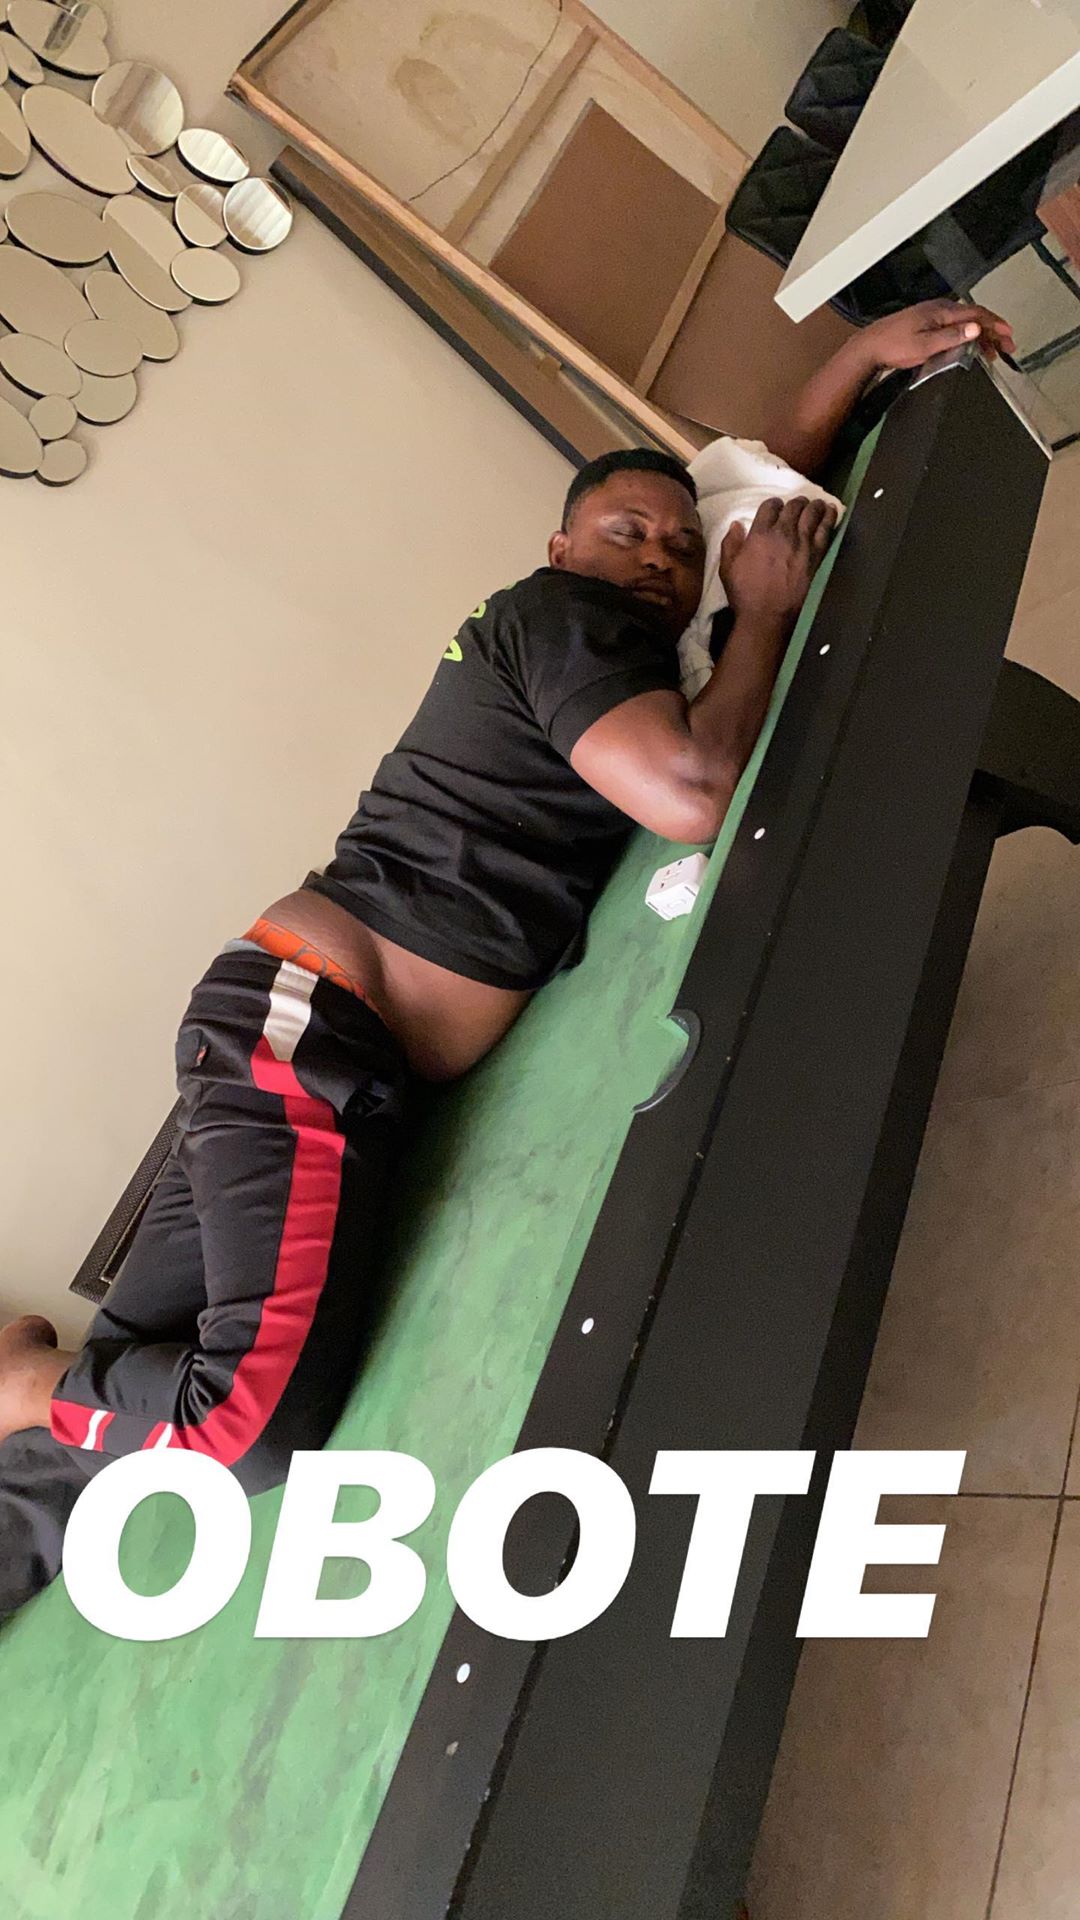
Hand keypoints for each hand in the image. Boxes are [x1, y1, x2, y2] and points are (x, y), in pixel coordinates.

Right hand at [719, 496, 837, 634]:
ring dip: (814, 506)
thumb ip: (730, 544)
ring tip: (816, 504)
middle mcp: (783, 534)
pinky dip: (829, 518)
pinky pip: (826, 530)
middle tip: (798, 504)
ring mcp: (802, 544)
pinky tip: (831, 511)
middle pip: (794, 507)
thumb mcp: (727, 569)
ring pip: (812, 514)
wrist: (767, 616)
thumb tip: (735, 525)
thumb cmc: (744, 594)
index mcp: (760, 534)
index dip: (774, 504)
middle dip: (796, 503)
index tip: (776, 507)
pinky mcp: (816, 556)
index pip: (770, 506)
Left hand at [860, 299, 1015, 372]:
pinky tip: (969, 347)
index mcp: (941, 311)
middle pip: (973, 318)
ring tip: (991, 353)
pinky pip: (954, 327)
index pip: (976, 314)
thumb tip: (976, 328)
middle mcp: (939, 309)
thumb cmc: (894, 346)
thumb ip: (952, 337)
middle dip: (992, 332)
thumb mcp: (925, 345)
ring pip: (965, 323)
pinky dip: (966, 337)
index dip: (995, 324)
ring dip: (980, 337)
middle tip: (1006, 348)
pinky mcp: (926, 324)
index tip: (1008, 335)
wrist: (869, 347)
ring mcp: (932, 316)